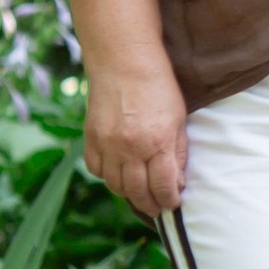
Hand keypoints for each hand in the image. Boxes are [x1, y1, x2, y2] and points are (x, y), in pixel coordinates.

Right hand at [84, 58, 188, 217]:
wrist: (123, 60)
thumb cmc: (158, 85)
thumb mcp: (178, 118)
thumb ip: (178, 152)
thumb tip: (176, 183)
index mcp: (157, 142)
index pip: (162, 187)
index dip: (169, 200)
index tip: (173, 204)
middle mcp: (130, 148)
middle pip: (137, 192)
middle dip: (150, 204)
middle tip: (157, 208)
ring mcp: (107, 144)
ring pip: (115, 185)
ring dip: (128, 194)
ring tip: (139, 194)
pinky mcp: (90, 138)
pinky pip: (96, 169)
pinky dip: (107, 176)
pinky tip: (118, 173)